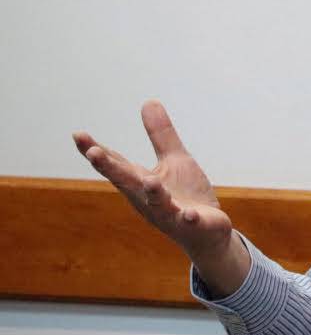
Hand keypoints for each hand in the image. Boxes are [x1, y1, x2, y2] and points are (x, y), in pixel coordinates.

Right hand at [73, 100, 248, 295]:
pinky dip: (189, 218)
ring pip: (158, 203)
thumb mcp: (174, 160)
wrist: (208, 233)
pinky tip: (189, 214)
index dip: (96, 151)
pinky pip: (189, 222)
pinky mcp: (194, 225)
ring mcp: (171, 213)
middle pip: (128, 183)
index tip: (78, 135)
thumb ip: (161, 134)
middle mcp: (150, 199)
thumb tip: (148, 101)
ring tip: (149, 181)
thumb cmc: (186, 196)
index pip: (116, 164)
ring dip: (153, 192)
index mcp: (142, 182)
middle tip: (93, 153)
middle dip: (111, 169)